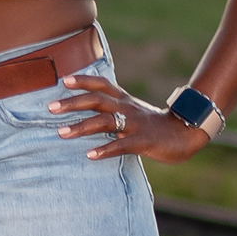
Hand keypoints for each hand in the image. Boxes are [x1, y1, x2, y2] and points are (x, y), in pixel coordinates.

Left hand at [47, 71, 213, 163]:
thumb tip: (86, 108)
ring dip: (82, 127)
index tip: (63, 80)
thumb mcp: (132, 111)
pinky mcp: (143, 142)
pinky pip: (121, 145)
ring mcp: (135, 124)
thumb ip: (112, 108)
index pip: (101, 84)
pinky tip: (90, 155)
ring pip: (105, 122)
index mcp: (124, 99)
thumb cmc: (153, 125)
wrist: (185, 133)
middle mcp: (127, 108)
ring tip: (61, 133)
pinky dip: (105, 149)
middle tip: (51, 108)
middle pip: (97, 100)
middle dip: (73, 103)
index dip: (83, 81)